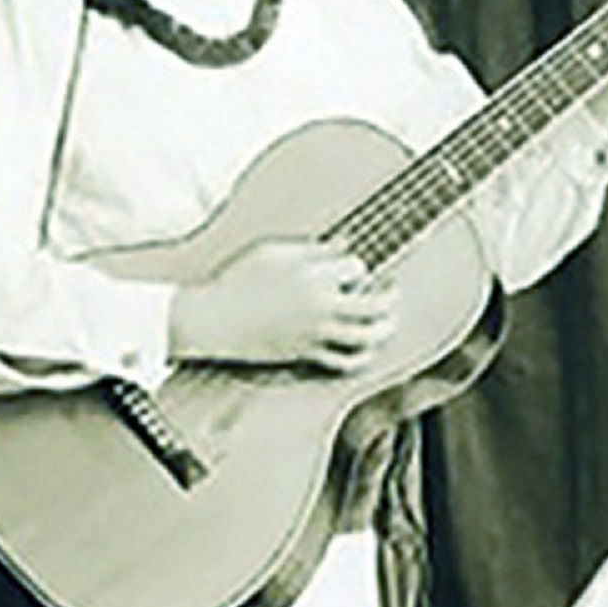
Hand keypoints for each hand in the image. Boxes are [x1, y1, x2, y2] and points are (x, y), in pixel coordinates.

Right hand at [171, 239, 395, 367]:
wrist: (212, 320)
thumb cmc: (237, 281)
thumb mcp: (272, 253)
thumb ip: (312, 251)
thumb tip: (344, 245)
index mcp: (313, 277)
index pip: (357, 268)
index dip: (356, 267)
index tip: (351, 269)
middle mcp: (321, 307)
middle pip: (376, 306)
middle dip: (391, 299)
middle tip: (394, 293)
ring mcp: (317, 334)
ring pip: (367, 337)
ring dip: (385, 330)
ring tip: (389, 324)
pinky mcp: (307, 354)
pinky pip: (344, 362)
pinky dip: (360, 357)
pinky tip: (365, 350)